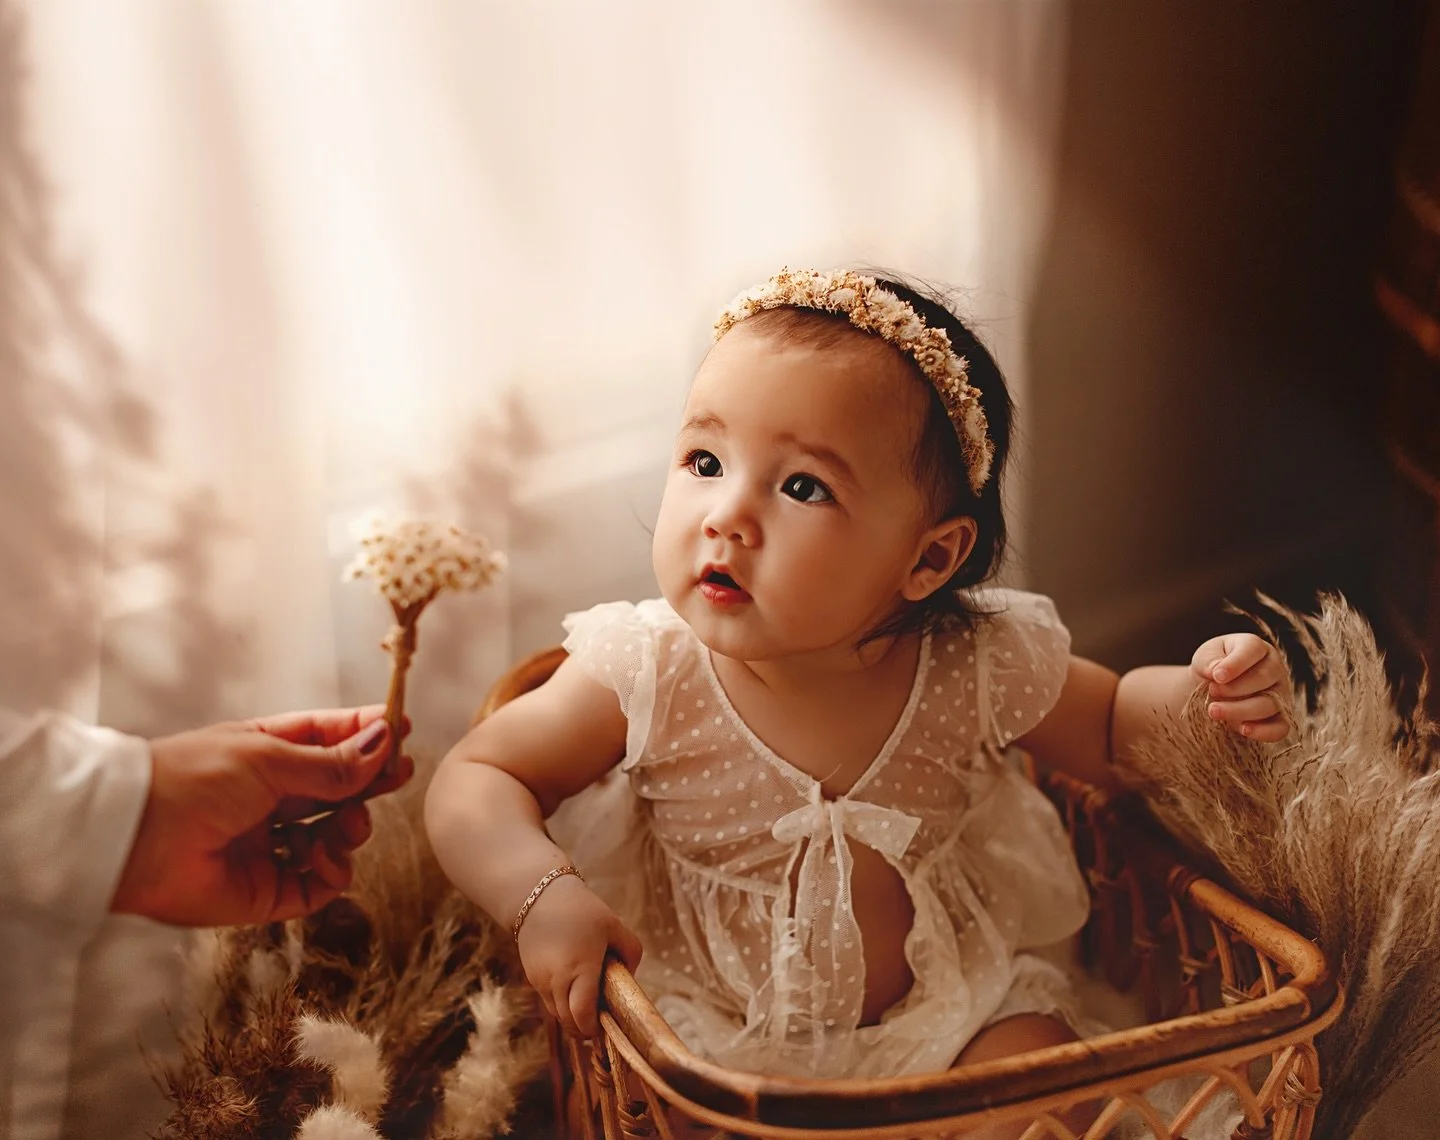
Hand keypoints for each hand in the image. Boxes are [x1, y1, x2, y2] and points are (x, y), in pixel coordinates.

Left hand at [111, 706, 414, 925]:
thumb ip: (330, 762)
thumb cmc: (192, 780)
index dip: (366, 734)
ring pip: (337, 835)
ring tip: (348, 824)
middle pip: (340, 788)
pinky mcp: (269, 890)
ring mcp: (272, 844)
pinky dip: (333, 872)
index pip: (329, 738)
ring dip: (353, 827)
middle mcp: (273, 798)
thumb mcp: (269, 757)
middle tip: (398, 775)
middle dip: (371, 781)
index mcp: (268, 753)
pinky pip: (319, 883)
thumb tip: (384, 742)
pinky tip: (325, 859)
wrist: (135, 840)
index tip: (401, 729)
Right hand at [516, 874, 642, 1036]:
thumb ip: (630, 951)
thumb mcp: (614, 925)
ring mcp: (541, 981)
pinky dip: (562, 1004)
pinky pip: (549, 1002)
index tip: (605, 1028)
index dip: (593, 1028)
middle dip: (585, 1028)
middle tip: (601, 1023)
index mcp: (580, 968)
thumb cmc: (581, 910)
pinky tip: (574, 990)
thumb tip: (631, 976)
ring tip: (589, 1006)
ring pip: (557, 1015)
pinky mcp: (532, 978)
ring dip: (572, 1017)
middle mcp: (557, 980)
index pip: (583, 1014)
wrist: (537, 896)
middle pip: (569, 1022)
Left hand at [1190, 633, 1290, 742]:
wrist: (1213, 688)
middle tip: (1212, 692)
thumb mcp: (1205, 657)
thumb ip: (1209, 660)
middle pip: (1262, 678)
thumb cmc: (1211, 667)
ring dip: (1239, 710)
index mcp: (1256, 648)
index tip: (1216, 677)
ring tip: (1213, 711)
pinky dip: (1263, 731)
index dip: (1235, 664)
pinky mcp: (1280, 717)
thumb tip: (1217, 672)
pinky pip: (1280, 728)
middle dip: (1234, 688)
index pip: (1253, 650)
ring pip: (1269, 705)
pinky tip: (1243, 730)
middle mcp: (1274, 668)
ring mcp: (1280, 694)